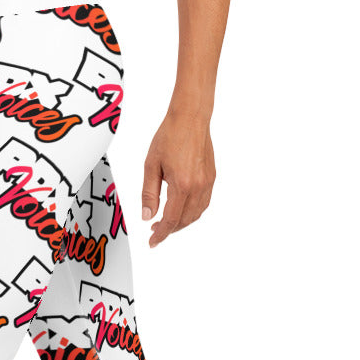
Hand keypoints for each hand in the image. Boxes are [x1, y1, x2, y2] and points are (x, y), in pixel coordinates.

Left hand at [141, 113, 216, 247]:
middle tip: (155, 231)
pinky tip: (181, 210)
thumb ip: (149, 194)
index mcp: (182, 185)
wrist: (190, 117)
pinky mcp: (211, 177)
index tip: (152, 242)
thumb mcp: (151, 166)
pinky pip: (203, 203)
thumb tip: (147, 216)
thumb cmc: (169, 136)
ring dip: (181, 223)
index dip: (161, 234)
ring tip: (166, 223)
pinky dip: (192, 212)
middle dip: (170, 230)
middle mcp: (198, 186)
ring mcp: (207, 183)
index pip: (171, 220)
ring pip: (196, 214)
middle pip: (184, 220)